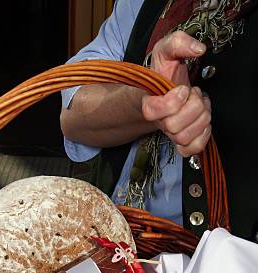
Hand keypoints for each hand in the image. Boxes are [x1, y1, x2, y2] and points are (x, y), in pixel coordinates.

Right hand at [142, 31, 211, 157]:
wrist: (166, 91)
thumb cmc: (165, 73)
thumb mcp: (167, 50)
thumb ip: (179, 42)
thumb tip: (198, 49)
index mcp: (148, 102)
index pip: (151, 112)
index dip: (171, 101)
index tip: (182, 88)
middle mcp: (157, 121)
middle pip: (173, 126)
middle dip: (192, 106)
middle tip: (193, 93)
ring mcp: (170, 133)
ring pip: (184, 137)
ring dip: (200, 117)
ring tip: (199, 104)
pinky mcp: (182, 142)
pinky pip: (192, 149)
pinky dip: (202, 136)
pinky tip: (203, 122)